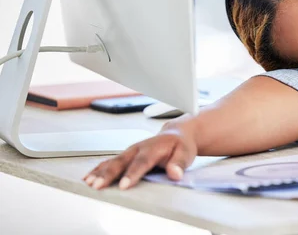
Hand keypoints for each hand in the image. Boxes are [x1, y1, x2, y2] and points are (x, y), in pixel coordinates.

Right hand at [83, 120, 197, 190]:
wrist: (176, 134)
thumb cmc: (180, 145)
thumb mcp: (185, 153)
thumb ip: (179, 163)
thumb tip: (175, 173)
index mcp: (153, 148)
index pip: (142, 162)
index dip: (132, 174)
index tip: (123, 185)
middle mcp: (138, 148)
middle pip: (121, 162)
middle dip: (108, 174)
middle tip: (98, 185)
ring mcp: (130, 152)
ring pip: (112, 162)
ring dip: (100, 172)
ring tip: (89, 183)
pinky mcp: (126, 156)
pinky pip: (109, 162)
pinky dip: (98, 169)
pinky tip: (88, 178)